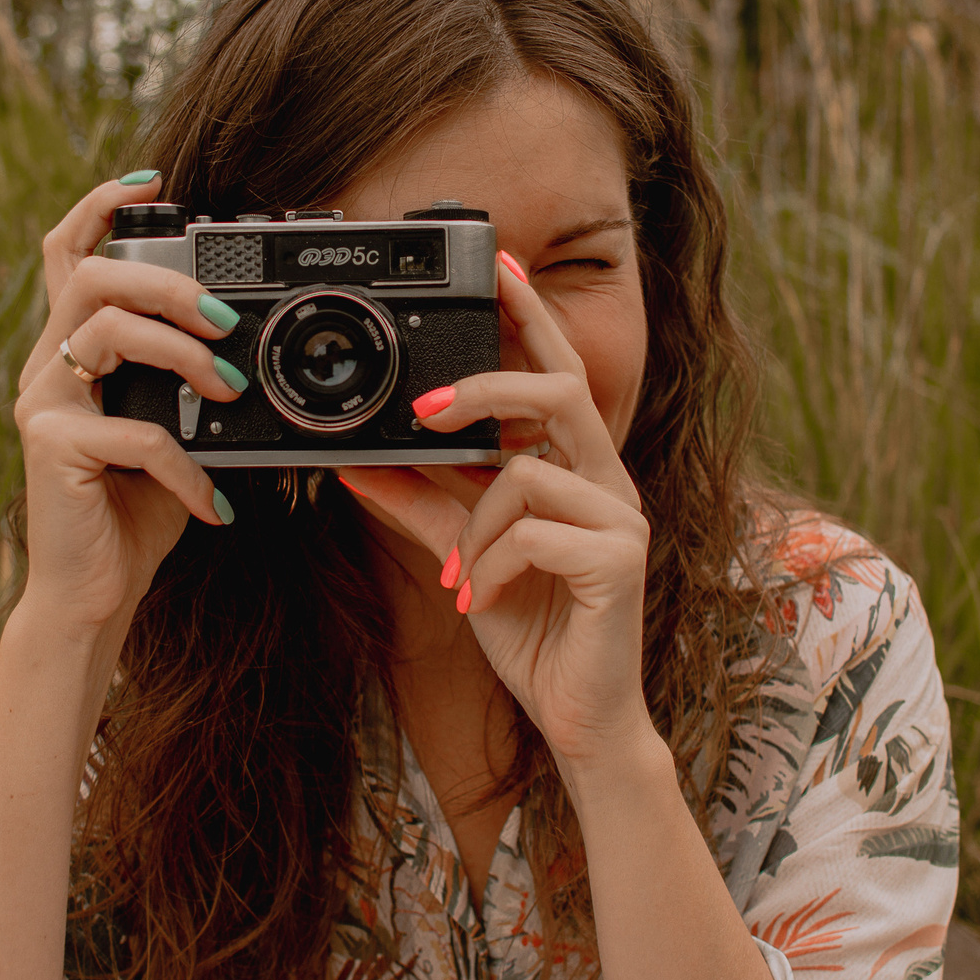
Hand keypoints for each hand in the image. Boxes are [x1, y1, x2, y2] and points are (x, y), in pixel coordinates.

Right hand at [11, 174, 246, 639]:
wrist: (93, 595)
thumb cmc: (133, 513)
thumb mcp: (171, 433)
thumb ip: (187, 385)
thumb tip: (244, 346)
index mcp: (69, 350)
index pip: (67, 253)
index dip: (100, 205)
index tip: (153, 183)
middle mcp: (45, 366)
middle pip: (91, 277)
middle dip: (166, 283)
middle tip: (223, 318)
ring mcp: (42, 404)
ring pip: (106, 333)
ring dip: (185, 355)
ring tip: (232, 390)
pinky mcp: (50, 447)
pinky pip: (133, 431)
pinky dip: (187, 466)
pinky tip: (213, 502)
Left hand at [339, 254, 655, 770]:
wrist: (578, 719)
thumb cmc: (535, 631)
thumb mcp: (463, 556)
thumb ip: (419, 505)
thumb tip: (357, 462)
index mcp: (576, 469)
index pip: (556, 372)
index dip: (529, 314)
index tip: (498, 260)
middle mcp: (608, 481)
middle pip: (560, 391)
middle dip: (487, 384)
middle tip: (422, 404)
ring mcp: (622, 518)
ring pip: (529, 471)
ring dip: (477, 526)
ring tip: (463, 575)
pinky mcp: (622, 559)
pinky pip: (535, 532)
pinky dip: (493, 564)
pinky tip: (487, 601)